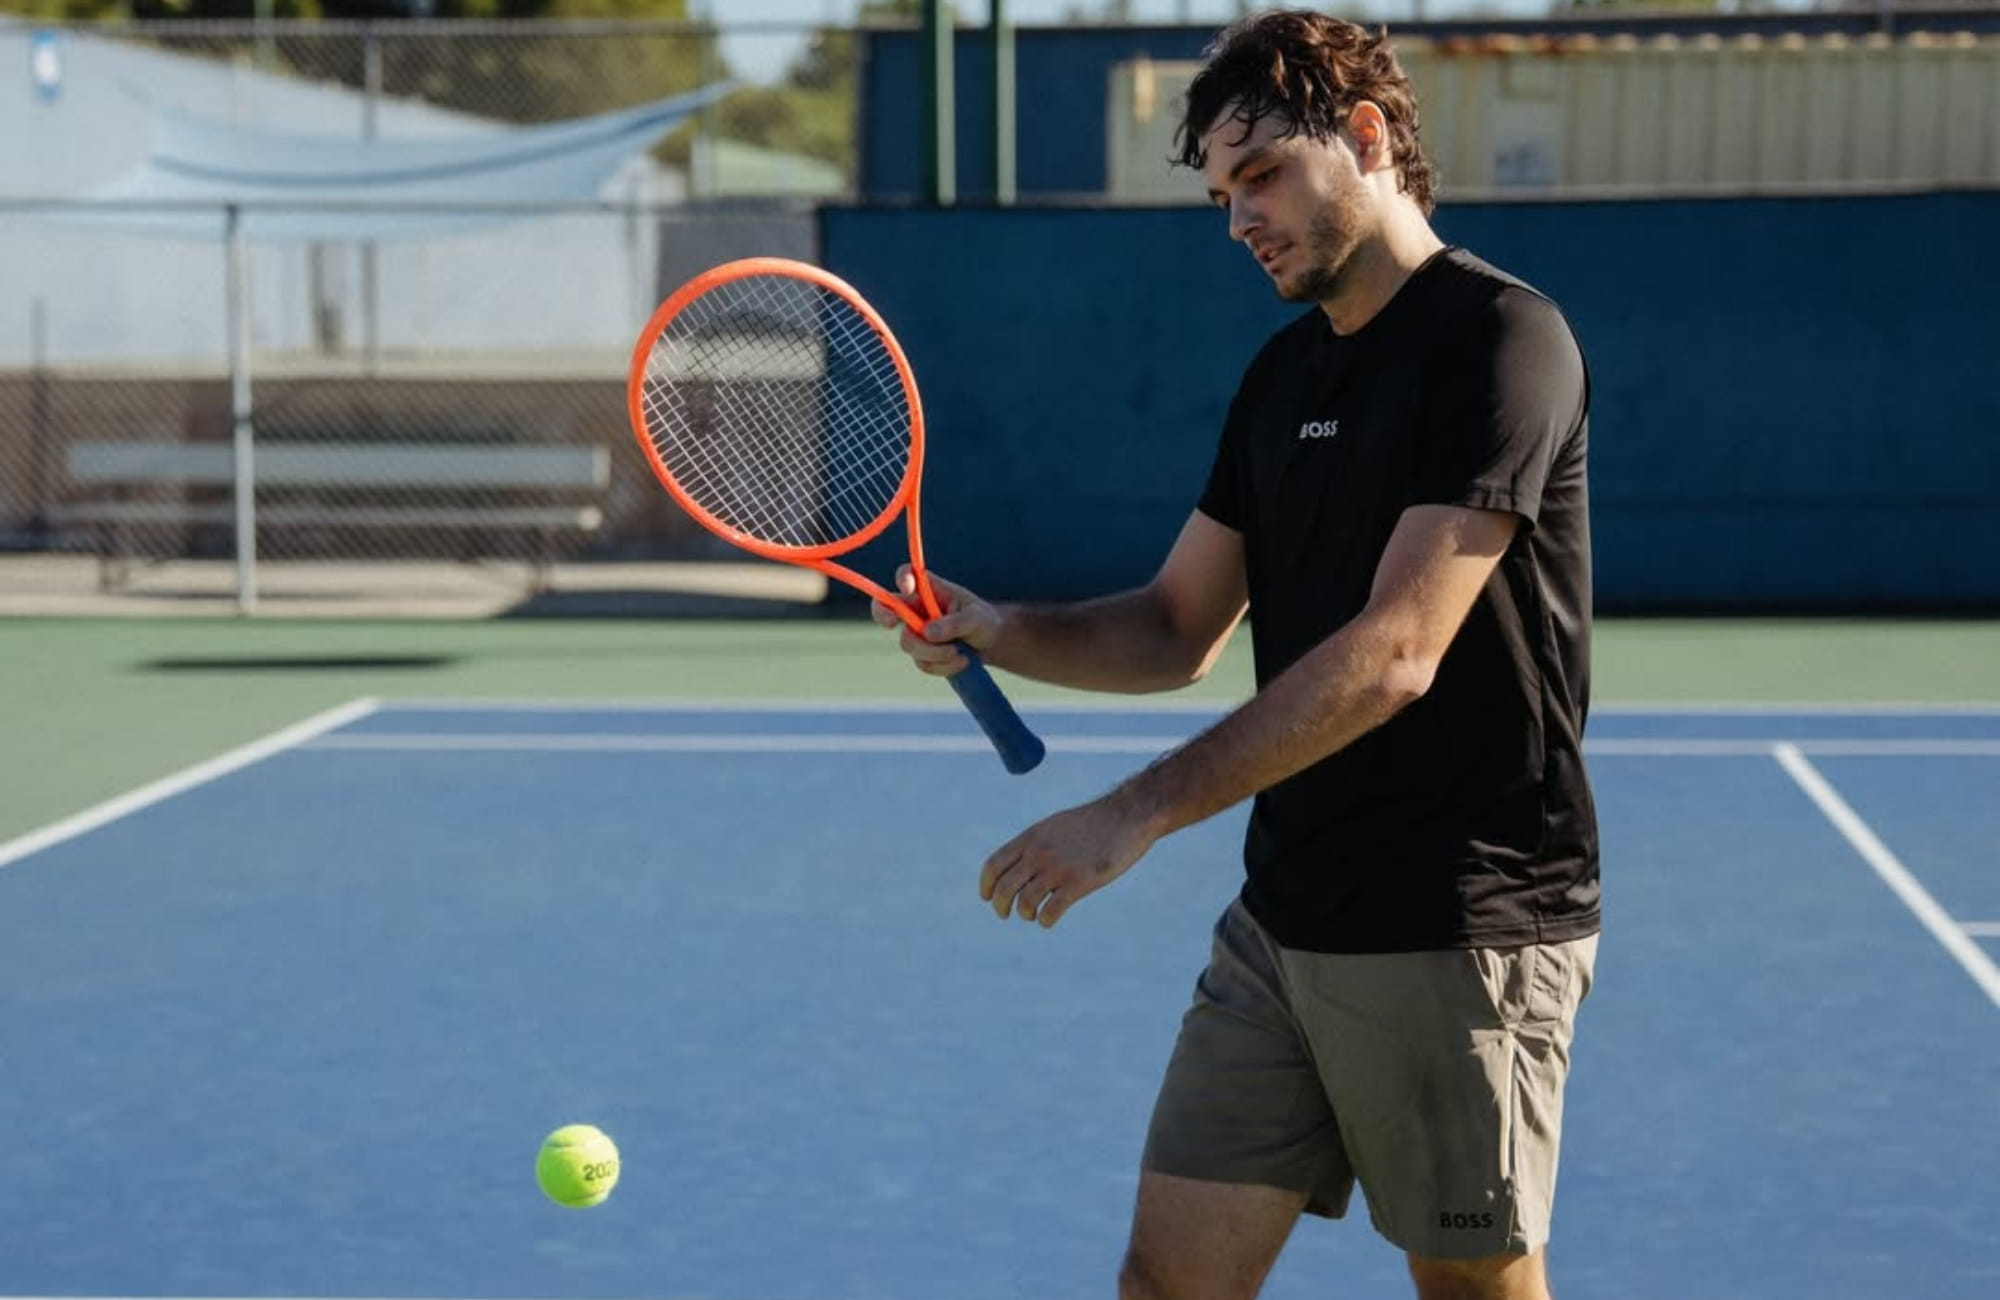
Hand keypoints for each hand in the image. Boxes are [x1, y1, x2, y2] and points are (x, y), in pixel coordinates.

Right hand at [870, 565, 999, 678]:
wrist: (990, 645)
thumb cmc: (984, 621)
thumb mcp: (977, 618)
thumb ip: (955, 623)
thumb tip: (928, 633)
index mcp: (930, 589)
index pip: (908, 575)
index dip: (903, 579)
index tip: (908, 590)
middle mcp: (917, 608)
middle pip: (887, 608)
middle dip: (884, 616)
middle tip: (892, 624)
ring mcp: (916, 631)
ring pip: (909, 643)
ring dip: (935, 653)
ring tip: (959, 653)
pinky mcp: (922, 653)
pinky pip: (922, 663)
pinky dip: (943, 666)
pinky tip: (961, 661)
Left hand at [979, 795, 1158, 928]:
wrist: (1126, 816)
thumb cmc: (1091, 823)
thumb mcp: (1054, 826)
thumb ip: (1034, 844)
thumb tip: (1018, 863)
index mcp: (1030, 838)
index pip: (993, 866)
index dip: (986, 886)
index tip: (988, 897)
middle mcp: (1039, 853)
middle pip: (1004, 889)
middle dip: (1000, 906)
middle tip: (1005, 913)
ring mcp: (1059, 868)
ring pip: (1025, 903)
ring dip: (1025, 914)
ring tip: (1033, 914)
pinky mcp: (1080, 882)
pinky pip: (1051, 911)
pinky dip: (1045, 920)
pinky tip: (1049, 919)